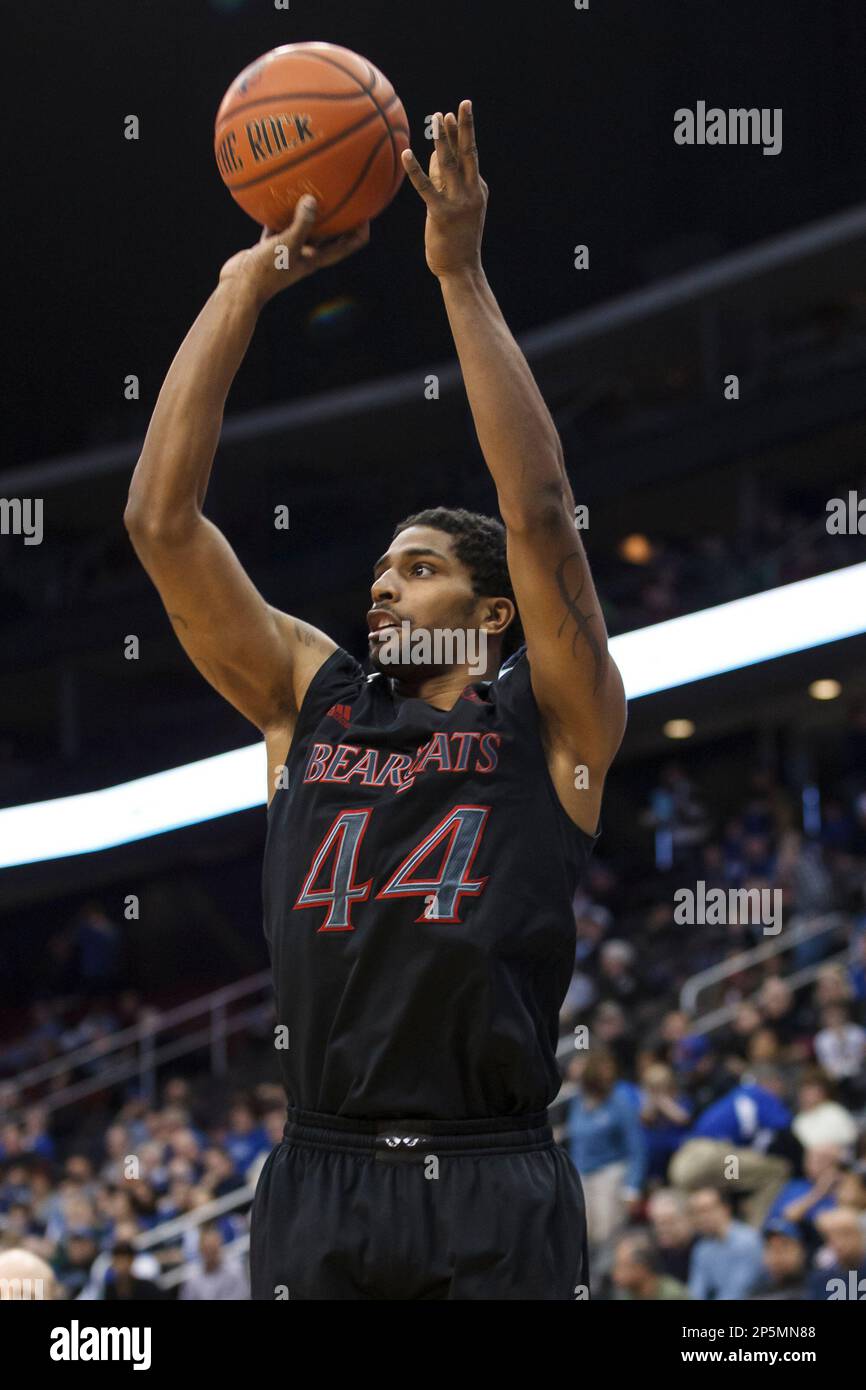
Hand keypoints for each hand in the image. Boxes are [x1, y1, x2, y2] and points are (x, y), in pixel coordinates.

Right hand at [218, 196, 369, 306]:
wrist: (239, 287)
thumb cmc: (266, 271)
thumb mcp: (287, 244)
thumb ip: (302, 223)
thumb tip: (313, 199)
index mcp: (316, 259)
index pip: (348, 246)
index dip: (360, 230)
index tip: (368, 211)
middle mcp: (306, 256)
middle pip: (330, 235)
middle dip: (340, 217)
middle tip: (348, 193)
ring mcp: (288, 251)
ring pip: (304, 228)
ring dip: (310, 212)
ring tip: (315, 189)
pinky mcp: (270, 247)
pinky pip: (278, 225)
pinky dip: (279, 212)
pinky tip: (278, 194)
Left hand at [402, 100, 486, 278]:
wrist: (461, 269)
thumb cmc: (455, 240)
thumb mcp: (454, 208)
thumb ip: (445, 183)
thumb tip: (434, 157)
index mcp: (477, 189)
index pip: (467, 157)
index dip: (461, 134)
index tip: (455, 113)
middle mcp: (472, 192)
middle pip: (469, 153)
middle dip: (466, 127)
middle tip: (462, 104)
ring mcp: (460, 203)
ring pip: (450, 164)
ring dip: (443, 140)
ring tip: (437, 119)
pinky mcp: (443, 214)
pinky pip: (427, 188)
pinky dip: (416, 170)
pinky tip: (406, 154)